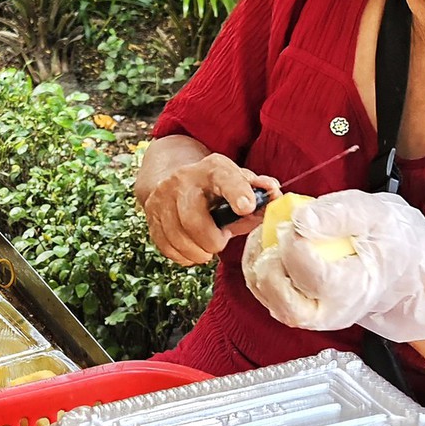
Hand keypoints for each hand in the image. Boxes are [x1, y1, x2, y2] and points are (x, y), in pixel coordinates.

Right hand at [137, 149, 280, 266]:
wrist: (174, 178)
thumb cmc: (216, 187)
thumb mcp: (239, 182)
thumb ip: (258, 191)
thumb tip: (274, 195)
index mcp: (213, 169)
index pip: (225, 178)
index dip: (237, 192)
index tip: (247, 207)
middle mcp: (183, 180)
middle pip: (192, 219)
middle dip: (210, 241)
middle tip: (219, 242)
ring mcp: (163, 197)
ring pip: (178, 238)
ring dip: (197, 252)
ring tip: (206, 247)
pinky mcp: (151, 215)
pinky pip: (166, 246)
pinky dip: (183, 256)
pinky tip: (192, 249)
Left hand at [243, 189, 424, 340]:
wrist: (393, 261)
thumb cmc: (386, 238)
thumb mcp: (372, 214)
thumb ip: (338, 214)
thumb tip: (300, 219)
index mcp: (355, 290)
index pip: (315, 278)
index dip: (297, 246)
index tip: (301, 221)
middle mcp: (329, 312)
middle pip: (286, 305)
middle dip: (272, 265)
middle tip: (280, 233)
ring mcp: (308, 312)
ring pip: (268, 298)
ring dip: (259, 261)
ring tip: (274, 231)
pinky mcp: (292, 306)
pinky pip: (262, 291)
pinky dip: (256, 264)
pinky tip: (270, 240)